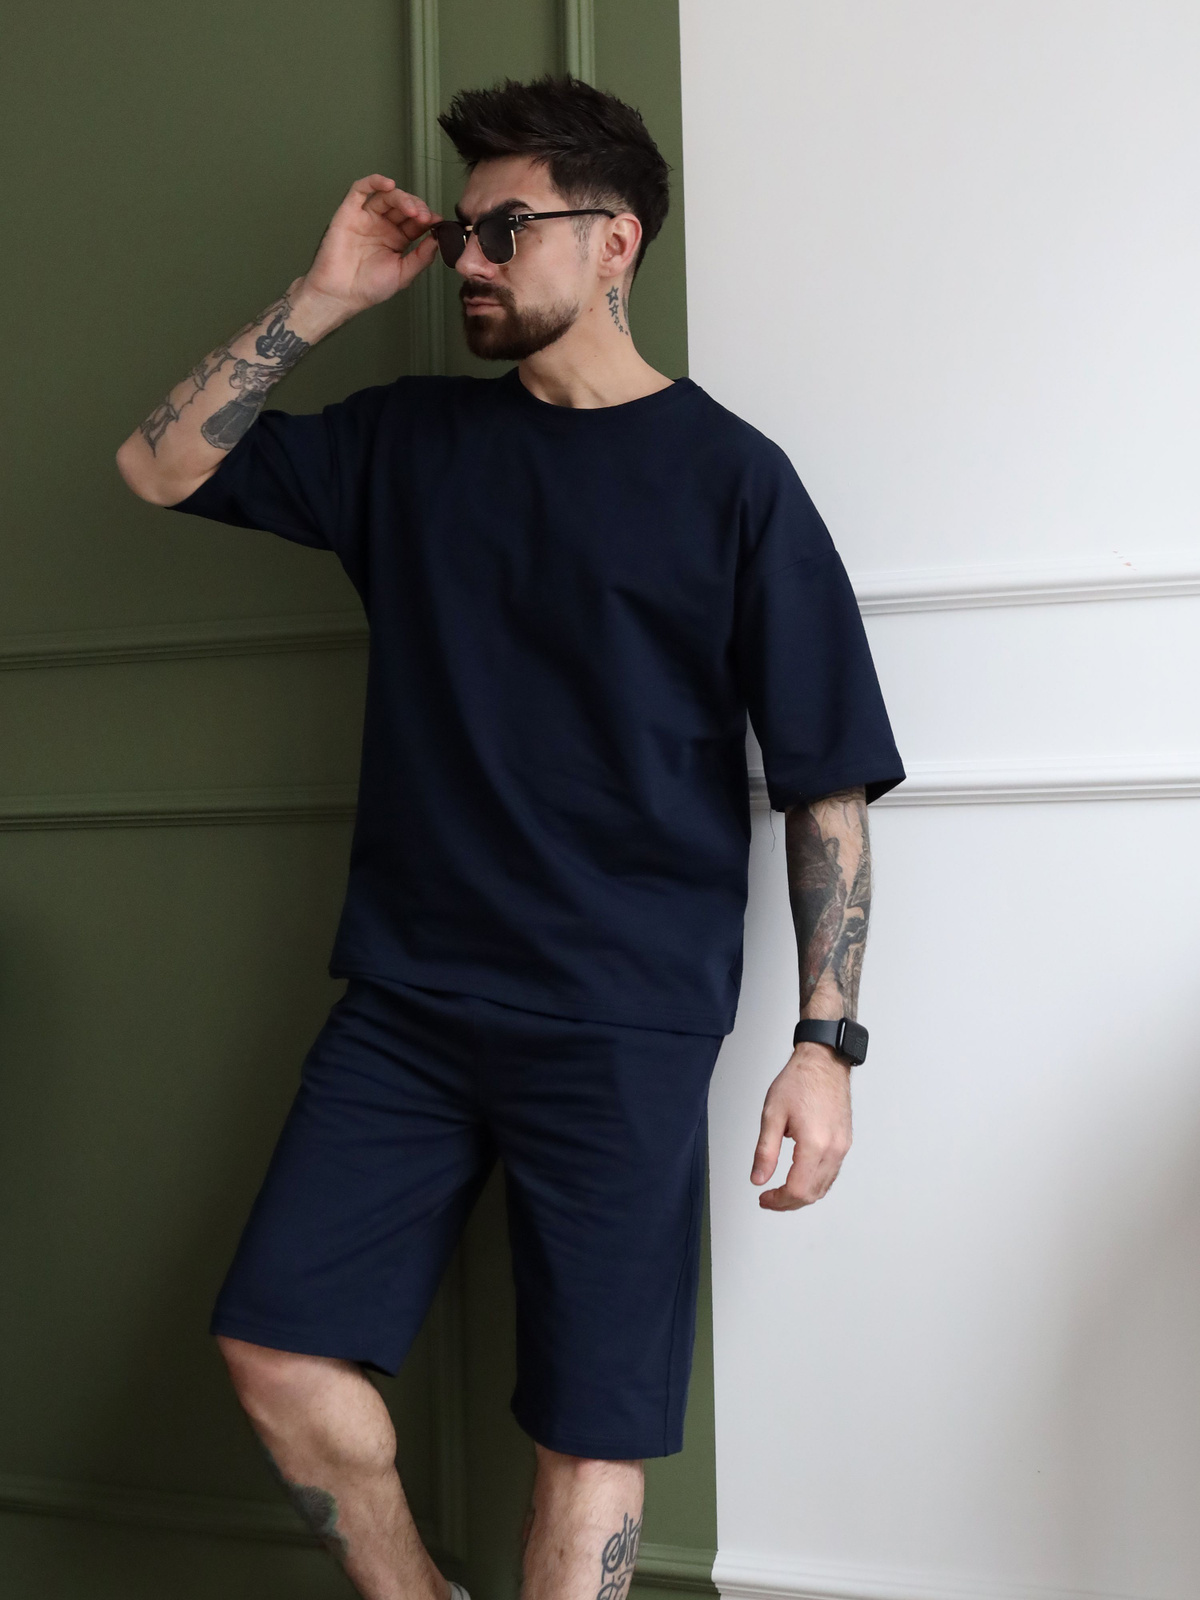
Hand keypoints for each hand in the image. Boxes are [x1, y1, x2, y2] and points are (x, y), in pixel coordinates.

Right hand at [298, 174, 442, 320]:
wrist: (340, 295)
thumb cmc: (368, 288)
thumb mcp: (403, 275)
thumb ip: (421, 257)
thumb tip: (437, 239)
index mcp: (396, 239)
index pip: (416, 221)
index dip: (428, 218)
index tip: (438, 222)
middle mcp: (382, 226)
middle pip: (403, 206)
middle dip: (417, 208)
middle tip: (425, 217)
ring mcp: (366, 218)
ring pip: (386, 196)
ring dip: (402, 198)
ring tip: (412, 209)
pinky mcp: (349, 213)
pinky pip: (359, 190)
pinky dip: (374, 182)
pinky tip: (388, 184)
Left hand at [750, 1043, 851, 1210]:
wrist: (824, 1062)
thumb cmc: (799, 1081)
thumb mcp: (772, 1115)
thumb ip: (765, 1151)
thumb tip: (759, 1179)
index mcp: (815, 1144)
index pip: (798, 1190)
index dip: (778, 1201)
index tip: (764, 1198)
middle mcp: (833, 1149)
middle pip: (812, 1194)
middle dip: (788, 1202)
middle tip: (769, 1199)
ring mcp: (842, 1147)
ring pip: (824, 1187)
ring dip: (802, 1196)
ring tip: (781, 1193)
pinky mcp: (845, 1142)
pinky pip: (832, 1174)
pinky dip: (815, 1183)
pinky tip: (800, 1179)